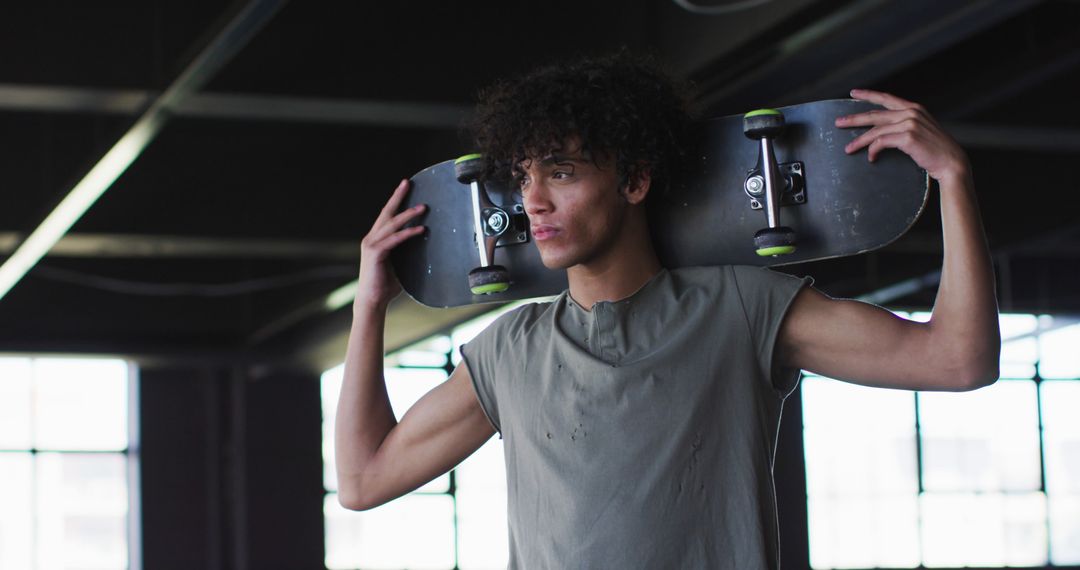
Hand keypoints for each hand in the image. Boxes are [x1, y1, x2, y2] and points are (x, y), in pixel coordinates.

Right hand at [356, 179, 425, 310]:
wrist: (372, 300)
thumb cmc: (385, 285)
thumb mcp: (398, 264)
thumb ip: (405, 253)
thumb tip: (422, 248)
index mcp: (375, 239)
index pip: (386, 216)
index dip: (395, 201)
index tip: (404, 187)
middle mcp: (371, 238)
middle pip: (386, 213)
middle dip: (397, 197)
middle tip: (407, 183)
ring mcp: (371, 245)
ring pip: (391, 224)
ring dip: (408, 214)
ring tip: (423, 207)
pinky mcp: (375, 253)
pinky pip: (394, 239)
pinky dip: (408, 233)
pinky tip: (420, 229)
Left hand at [836, 89, 970, 184]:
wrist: (951, 162)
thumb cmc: (935, 150)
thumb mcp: (920, 130)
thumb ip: (904, 125)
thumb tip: (883, 131)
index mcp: (914, 108)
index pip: (886, 98)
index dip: (868, 95)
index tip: (853, 93)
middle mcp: (911, 112)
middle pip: (875, 115)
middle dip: (854, 119)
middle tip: (838, 122)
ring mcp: (909, 123)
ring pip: (875, 131)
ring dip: (859, 141)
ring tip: (848, 149)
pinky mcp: (907, 137)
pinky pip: (881, 142)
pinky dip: (873, 150)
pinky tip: (871, 157)